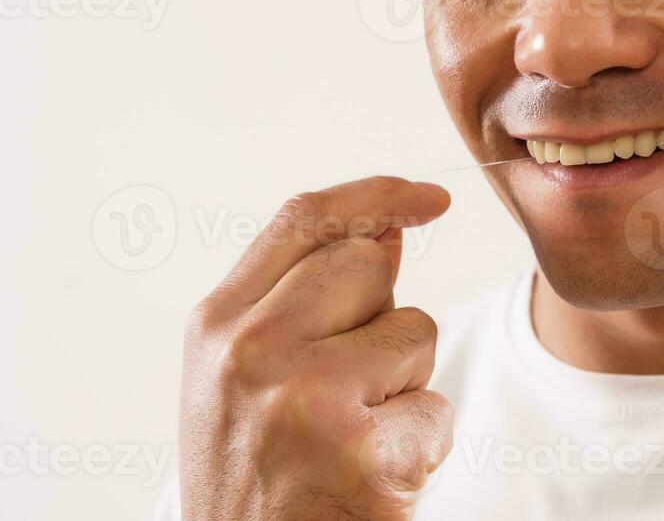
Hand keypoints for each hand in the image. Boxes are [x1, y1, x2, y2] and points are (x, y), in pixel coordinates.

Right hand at [179, 176, 453, 520]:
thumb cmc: (258, 477)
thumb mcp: (248, 378)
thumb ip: (306, 298)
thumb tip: (385, 229)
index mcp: (216, 326)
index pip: (304, 221)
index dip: (375, 195)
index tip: (428, 197)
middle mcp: (250, 351)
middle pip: (369, 263)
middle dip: (382, 314)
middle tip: (345, 391)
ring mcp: (303, 398)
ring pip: (415, 331)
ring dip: (406, 384)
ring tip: (353, 438)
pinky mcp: (359, 450)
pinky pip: (436, 408)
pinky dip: (421, 445)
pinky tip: (372, 479)